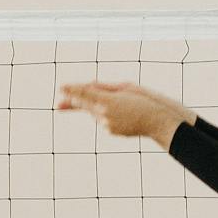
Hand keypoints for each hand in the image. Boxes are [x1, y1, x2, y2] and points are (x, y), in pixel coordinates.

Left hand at [58, 81, 194, 147]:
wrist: (159, 121)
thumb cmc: (145, 99)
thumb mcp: (126, 87)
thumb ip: (105, 87)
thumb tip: (89, 86)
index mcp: (108, 100)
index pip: (85, 93)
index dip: (72, 90)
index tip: (61, 88)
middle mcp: (105, 113)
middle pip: (84, 104)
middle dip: (72, 102)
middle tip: (58, 104)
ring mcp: (107, 124)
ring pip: (94, 112)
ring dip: (98, 107)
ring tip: (120, 104)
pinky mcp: (110, 131)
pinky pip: (103, 120)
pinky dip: (107, 115)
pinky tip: (122, 114)